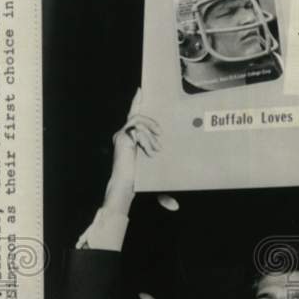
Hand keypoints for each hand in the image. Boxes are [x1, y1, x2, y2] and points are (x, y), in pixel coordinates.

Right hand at [103, 88, 177, 213]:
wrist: (126, 188)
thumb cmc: (138, 185)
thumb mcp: (156, 185)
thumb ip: (166, 194)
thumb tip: (176, 207)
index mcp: (133, 139)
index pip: (135, 116)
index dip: (137, 102)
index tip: (141, 91)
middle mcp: (125, 134)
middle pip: (136, 113)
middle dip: (151, 119)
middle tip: (161, 135)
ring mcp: (123, 134)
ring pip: (140, 121)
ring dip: (152, 132)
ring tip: (158, 148)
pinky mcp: (122, 137)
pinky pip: (137, 129)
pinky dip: (147, 138)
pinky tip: (150, 151)